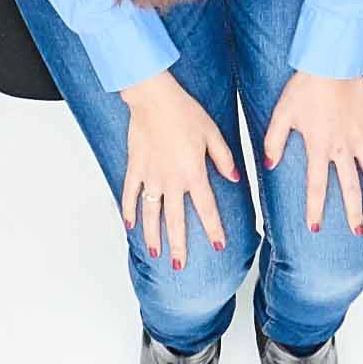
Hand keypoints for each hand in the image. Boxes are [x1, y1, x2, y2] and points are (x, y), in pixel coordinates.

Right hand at [113, 77, 237, 272]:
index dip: (213, 230)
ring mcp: (150, 177)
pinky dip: (128, 211)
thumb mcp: (213, 133)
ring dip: (153, 236)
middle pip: (175, 221)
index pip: (206, 209)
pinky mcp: (135, 168)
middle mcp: (171, 181)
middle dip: (179, 246)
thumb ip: (224, 159)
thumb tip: (235, 178)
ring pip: (150, 214)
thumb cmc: (184, 111)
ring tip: (156, 253)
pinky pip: (129, 194)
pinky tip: (129, 225)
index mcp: (193, 173)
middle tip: (179, 265)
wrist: (153, 98)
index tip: (218, 246)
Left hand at [263, 72, 362, 234]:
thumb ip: (274, 142)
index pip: (317, 186)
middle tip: (356, 230)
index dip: (316, 209)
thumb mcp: (282, 114)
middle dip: (354, 212)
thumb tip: (269, 164)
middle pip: (351, 187)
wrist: (332, 62)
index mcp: (319, 147)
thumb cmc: (306, 85)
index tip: (316, 227)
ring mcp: (360, 136)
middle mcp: (342, 146)